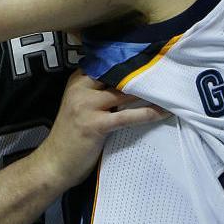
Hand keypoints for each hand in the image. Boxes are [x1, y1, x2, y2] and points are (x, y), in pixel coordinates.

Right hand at [35, 70, 167, 188]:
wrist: (53, 164)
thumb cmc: (71, 137)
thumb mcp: (80, 106)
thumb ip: (99, 93)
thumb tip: (131, 84)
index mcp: (77, 81)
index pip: (107, 63)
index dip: (130, 61)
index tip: (152, 59)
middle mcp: (80, 88)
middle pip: (117, 74)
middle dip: (142, 74)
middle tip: (166, 73)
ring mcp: (86, 105)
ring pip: (125, 93)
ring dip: (149, 93)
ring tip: (169, 91)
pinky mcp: (95, 124)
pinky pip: (127, 116)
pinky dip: (148, 114)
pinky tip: (163, 113)